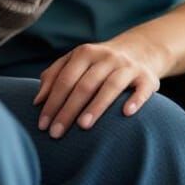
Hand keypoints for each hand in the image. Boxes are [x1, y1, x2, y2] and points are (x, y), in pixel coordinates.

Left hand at [33, 39, 161, 135]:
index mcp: (84, 53)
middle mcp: (106, 57)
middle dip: (68, 110)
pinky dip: (135, 99)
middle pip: (84, 85)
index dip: (52, 102)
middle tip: (56, 133)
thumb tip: (37, 101)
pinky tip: (126, 113)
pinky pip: (142, 89)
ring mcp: (127, 66)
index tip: (43, 125)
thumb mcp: (75, 62)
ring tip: (83, 126)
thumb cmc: (98, 64)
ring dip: (96, 106)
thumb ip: (54, 76)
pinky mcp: (147, 77)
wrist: (139, 51)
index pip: (65, 79)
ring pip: (110, 86)